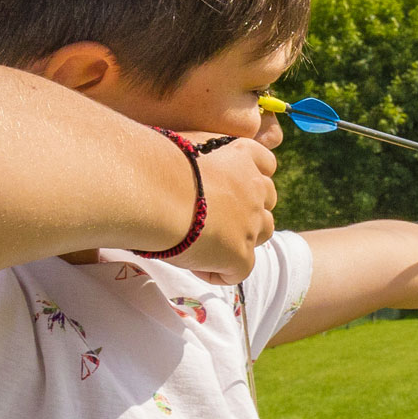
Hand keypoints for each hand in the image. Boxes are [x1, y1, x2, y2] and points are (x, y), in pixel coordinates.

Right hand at [169, 132, 278, 282]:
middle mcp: (254, 186)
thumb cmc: (154, 165)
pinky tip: (193, 265)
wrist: (150, 192)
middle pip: (267, 200)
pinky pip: (239, 270)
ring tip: (207, 243)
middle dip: (247, 209)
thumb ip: (199, 159)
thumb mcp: (184, 147)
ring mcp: (250, 222)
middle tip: (213, 218)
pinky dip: (219, 271)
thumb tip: (189, 171)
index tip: (225, 187)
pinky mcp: (240, 254)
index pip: (265, 163)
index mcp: (241, 153)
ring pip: (262, 233)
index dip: (250, 177)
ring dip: (241, 239)